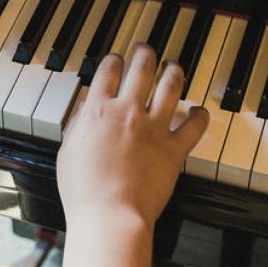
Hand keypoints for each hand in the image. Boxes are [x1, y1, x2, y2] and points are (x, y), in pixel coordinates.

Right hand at [56, 44, 208, 227]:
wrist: (110, 215)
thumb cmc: (84, 191)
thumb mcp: (68, 151)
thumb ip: (78, 125)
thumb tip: (84, 108)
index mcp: (99, 111)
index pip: (108, 70)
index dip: (113, 60)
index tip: (116, 60)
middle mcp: (128, 112)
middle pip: (142, 68)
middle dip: (145, 54)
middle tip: (146, 50)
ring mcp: (154, 128)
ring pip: (171, 86)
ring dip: (174, 71)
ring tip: (174, 67)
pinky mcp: (175, 148)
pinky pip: (195, 124)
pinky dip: (200, 114)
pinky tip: (199, 110)